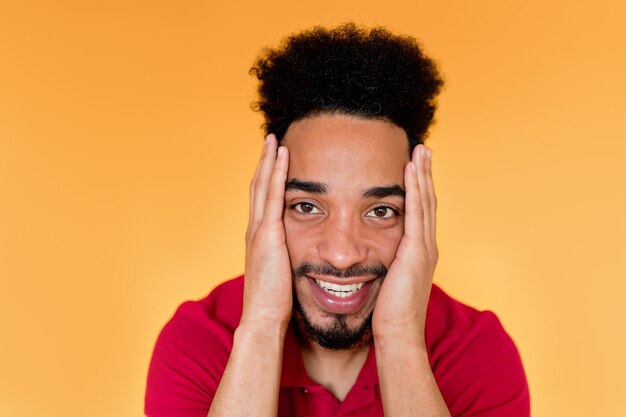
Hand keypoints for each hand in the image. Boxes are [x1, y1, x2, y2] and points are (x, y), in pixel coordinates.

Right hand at [241, 134, 292, 329]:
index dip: (265, 179)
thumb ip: (284, 259)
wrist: (263, 318)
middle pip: (257, 187)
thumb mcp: (280, 274)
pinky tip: (283, 155)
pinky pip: (273, 196)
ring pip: (262, 185)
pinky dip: (276, 173)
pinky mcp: (268, 234)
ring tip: (274, 139)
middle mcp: (255, 230)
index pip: (261, 201)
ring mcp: (259, 230)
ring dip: (268, 160)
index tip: (272, 161)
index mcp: (259, 239)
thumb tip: (294, 257)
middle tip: (270, 140)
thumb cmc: (274, 302)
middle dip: (263, 162)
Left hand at [372, 144, 437, 345]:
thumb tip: (372, 260)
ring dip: (422, 174)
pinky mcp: (417, 251)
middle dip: (425, 174)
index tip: (414, 167)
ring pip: (425, 202)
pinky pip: (416, 212)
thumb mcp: (387, 283)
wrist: (398, 336)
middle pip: (427, 201)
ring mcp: (424, 248)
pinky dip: (415, 188)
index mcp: (418, 253)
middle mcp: (426, 246)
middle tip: (422, 149)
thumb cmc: (388, 315)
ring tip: (420, 151)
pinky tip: (410, 169)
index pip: (419, 213)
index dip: (419, 189)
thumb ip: (385, 267)